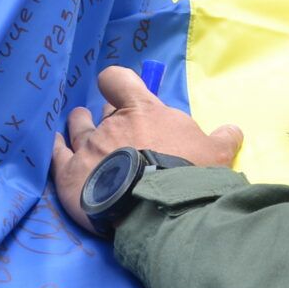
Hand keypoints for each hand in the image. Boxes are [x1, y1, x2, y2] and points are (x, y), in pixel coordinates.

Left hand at [51, 65, 241, 232]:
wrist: (157, 207)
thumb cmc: (187, 174)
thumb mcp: (216, 155)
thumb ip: (223, 139)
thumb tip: (234, 129)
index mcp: (142, 111)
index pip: (119, 80)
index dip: (116, 82)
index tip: (118, 89)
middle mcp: (110, 125)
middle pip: (101, 109)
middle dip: (107, 113)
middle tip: (114, 124)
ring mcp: (87, 148)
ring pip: (77, 127)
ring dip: (79, 124)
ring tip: (80, 123)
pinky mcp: (69, 174)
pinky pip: (55, 153)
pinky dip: (54, 146)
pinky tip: (54, 144)